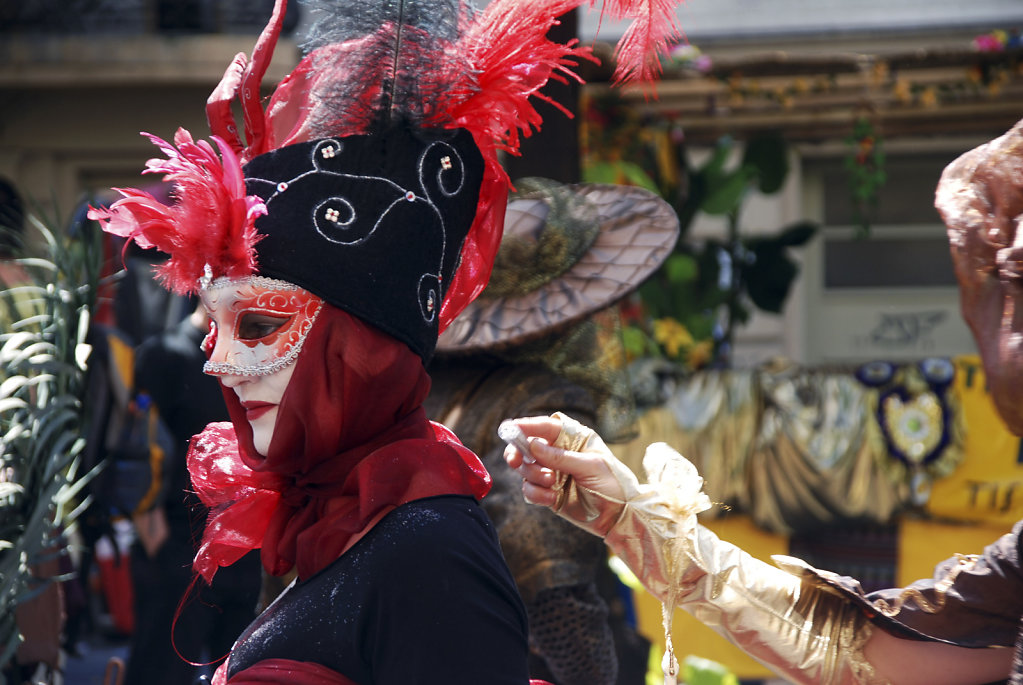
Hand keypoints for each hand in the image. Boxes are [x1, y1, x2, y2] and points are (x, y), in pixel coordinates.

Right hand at [502, 414, 626, 512]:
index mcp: (573, 439)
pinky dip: (536, 494)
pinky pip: (530, 490)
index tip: (512, 429)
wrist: (620, 516)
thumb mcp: (590, 467)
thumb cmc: (612, 484)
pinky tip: (552, 498)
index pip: (546, 427)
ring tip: (551, 483)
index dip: (527, 426)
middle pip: (527, 446)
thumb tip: (533, 445)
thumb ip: (561, 457)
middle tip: (518, 461)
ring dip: (532, 475)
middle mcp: (558, 454)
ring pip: (525, 469)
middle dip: (519, 453)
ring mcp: (552, 473)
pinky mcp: (548, 492)